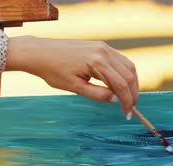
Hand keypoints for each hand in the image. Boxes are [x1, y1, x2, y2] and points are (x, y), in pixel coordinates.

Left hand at [6, 36, 138, 117]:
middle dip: (132, 93)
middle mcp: (104, 51)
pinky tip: (120, 85)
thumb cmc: (53, 71)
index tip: (126, 114)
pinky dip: (124, 73)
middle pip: (129, 74)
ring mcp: (103, 46)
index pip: (121, 84)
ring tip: (127, 99)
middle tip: (129, 108)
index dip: (127, 100)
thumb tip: (116, 100)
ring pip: (128, 65)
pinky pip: (120, 60)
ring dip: (131, 83)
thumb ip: (97, 94)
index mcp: (97, 61)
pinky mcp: (100, 46)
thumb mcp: (74, 87)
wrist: (40, 53)